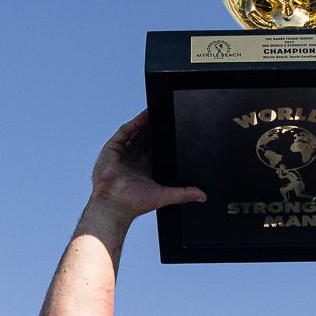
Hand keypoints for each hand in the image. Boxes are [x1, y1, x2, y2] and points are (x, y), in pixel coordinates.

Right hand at [87, 111, 205, 225]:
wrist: (115, 203)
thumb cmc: (133, 203)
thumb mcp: (165, 196)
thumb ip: (184, 193)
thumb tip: (202, 196)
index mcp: (146, 170)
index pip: (157, 150)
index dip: (164, 140)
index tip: (173, 131)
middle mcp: (134, 161)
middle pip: (146, 139)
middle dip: (155, 129)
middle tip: (165, 117)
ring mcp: (123, 154)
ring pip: (136, 133)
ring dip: (146, 123)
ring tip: (156, 112)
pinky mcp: (113, 148)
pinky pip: (125, 131)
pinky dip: (135, 123)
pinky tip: (144, 116)